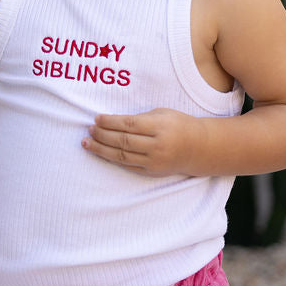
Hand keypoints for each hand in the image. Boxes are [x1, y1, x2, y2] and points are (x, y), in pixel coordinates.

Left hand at [83, 109, 206, 176]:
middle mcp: (157, 145)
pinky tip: (101, 152)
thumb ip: (140, 118)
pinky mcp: (152, 172)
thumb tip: (112, 121)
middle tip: (89, 130)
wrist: (198, 148)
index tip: (97, 118)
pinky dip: (112, 159)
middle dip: (102, 135)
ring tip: (88, 142)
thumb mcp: (163, 114)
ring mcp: (154, 161)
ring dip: (101, 148)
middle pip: (123, 141)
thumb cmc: (178, 125)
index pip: (128, 124)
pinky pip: (127, 165)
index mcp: (160, 126)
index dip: (110, 122)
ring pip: (122, 155)